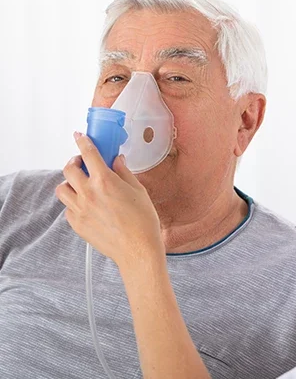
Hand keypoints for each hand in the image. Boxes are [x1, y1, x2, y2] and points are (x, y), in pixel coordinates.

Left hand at [55, 132, 163, 267]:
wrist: (137, 249)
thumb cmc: (143, 221)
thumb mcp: (138, 190)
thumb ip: (124, 172)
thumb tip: (117, 160)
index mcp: (105, 181)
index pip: (88, 153)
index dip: (83, 141)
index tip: (80, 136)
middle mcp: (88, 193)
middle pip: (69, 169)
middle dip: (74, 162)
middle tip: (82, 163)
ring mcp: (80, 209)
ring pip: (62, 188)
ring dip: (70, 182)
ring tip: (81, 185)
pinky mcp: (77, 224)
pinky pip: (68, 208)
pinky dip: (74, 202)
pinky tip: (87, 205)